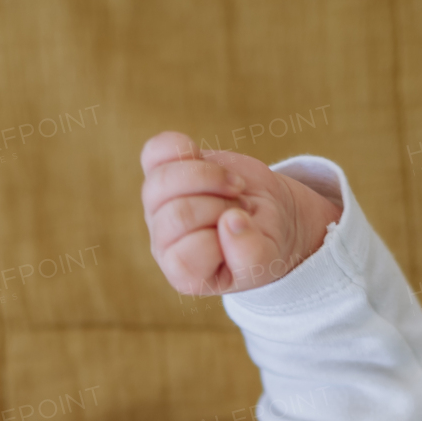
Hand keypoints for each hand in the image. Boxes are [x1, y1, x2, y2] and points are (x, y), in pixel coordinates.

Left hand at [141, 129, 340, 296]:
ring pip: (162, 180)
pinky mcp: (163, 170)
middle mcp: (164, 241)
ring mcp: (158, 205)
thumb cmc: (262, 243)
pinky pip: (156, 150)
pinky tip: (202, 157)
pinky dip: (182, 148)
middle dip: (219, 206)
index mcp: (184, 272)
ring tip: (231, 186)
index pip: (185, 255)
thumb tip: (232, 222)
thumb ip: (252, 255)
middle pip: (177, 214)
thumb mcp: (265, 261)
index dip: (219, 237)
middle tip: (240, 208)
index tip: (242, 230)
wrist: (264, 214)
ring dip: (208, 176)